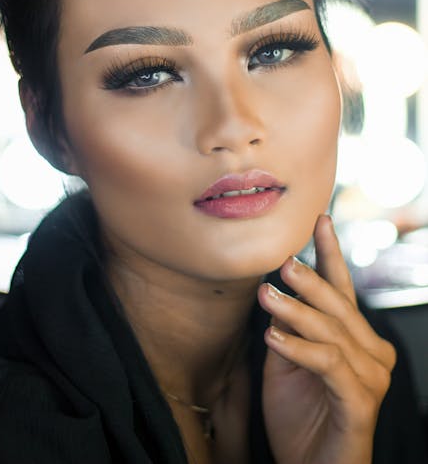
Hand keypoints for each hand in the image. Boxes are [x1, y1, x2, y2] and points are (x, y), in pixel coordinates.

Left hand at [258, 214, 395, 463]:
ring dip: (296, 312)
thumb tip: (275, 291)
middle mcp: (371, 353)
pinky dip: (299, 349)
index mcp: (355, 340)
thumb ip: (287, 327)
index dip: (330, 253)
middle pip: (339, 306)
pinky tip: (273, 338)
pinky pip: (328, 365)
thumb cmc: (298, 418)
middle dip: (309, 280)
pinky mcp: (359, 403)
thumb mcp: (284, 362)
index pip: (343, 289)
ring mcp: (370, 379)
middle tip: (282, 262)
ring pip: (332, 332)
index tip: (320, 219)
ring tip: (265, 296)